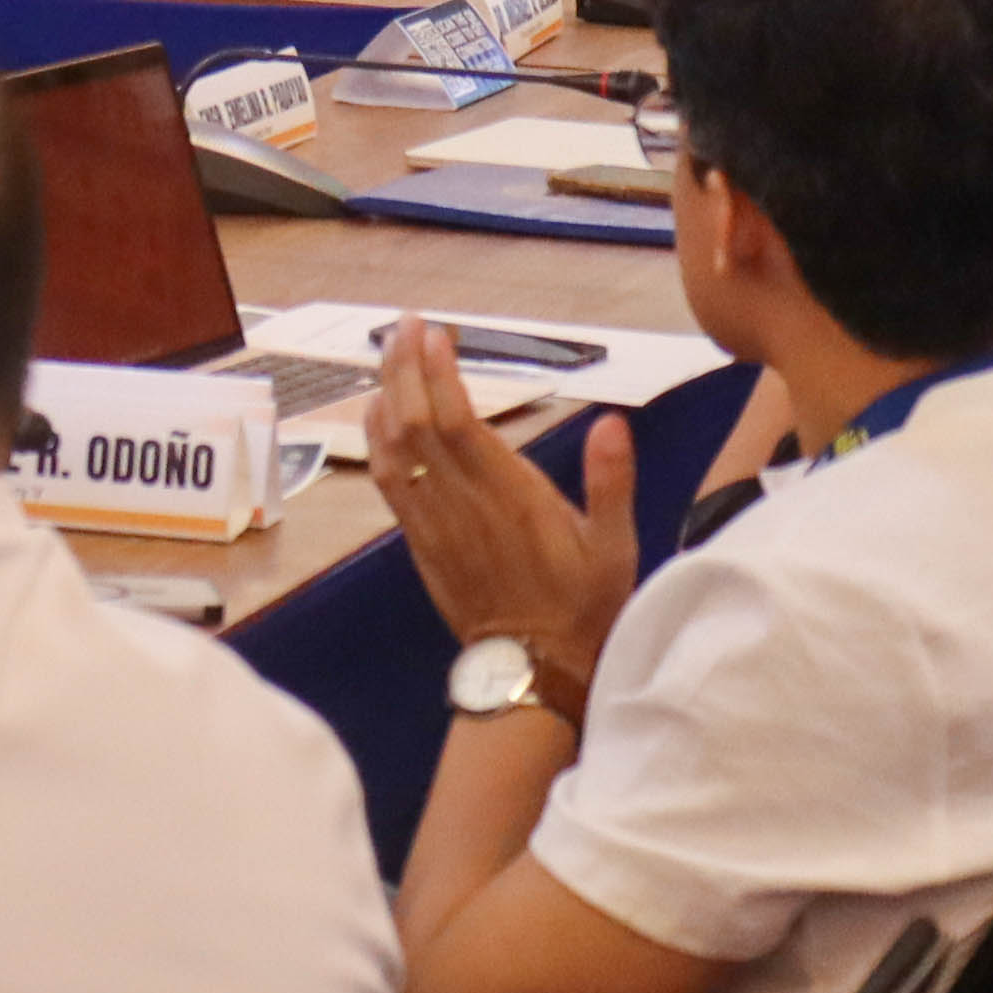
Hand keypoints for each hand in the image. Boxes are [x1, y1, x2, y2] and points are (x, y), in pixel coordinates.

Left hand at [367, 320, 637, 707]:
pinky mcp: (419, 540)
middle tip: (406, 323)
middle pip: (418, 423)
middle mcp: (465, 504)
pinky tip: (377, 408)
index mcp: (512, 498)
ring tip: (390, 350)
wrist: (535, 669)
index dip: (441, 374)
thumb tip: (612, 421)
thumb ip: (611, 483)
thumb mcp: (616, 547)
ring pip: (395, 447)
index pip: (462, 423)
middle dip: (407, 368)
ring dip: (387, 393)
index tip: (434, 332)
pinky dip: (376, 438)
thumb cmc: (584, 605)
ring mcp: (435, 522)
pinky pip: (387, 481)